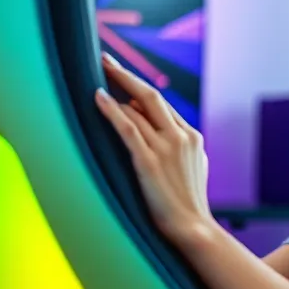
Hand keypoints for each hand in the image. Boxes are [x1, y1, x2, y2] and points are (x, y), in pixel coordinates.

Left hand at [95, 53, 211, 245]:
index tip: (121, 77)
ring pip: (137, 109)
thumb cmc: (189, 203)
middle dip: (125, 75)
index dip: (138, 89)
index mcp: (192, 136)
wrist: (193, 229)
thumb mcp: (195, 167)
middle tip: (105, 60)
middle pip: (150, 95)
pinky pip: (127, 128)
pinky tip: (98, 97)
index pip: (162, 105)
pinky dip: (111, 110)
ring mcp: (166, 148)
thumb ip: (183, 146)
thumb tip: (162, 130)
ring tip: (93, 79)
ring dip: (114, 93)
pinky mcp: (149, 162)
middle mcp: (180, 136)